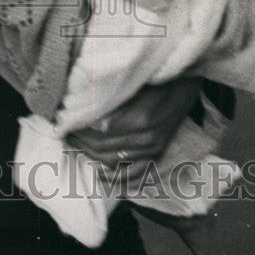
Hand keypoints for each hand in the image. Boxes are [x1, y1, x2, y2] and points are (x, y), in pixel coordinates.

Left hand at [66, 77, 202, 174]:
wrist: (189, 82)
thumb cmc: (160, 76)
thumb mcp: (135, 82)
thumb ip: (112, 99)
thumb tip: (85, 110)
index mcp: (138, 120)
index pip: (98, 133)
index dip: (79, 129)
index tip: (65, 122)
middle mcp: (145, 139)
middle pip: (103, 149)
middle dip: (80, 143)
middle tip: (65, 133)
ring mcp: (153, 149)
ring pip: (114, 162)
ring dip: (91, 156)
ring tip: (75, 146)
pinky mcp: (158, 153)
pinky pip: (135, 173)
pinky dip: (116, 178)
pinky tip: (100, 176)